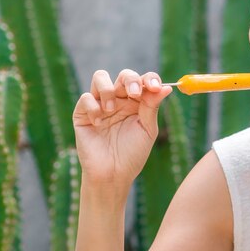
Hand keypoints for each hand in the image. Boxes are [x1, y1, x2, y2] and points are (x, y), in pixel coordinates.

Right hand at [72, 69, 172, 186]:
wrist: (113, 175)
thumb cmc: (133, 153)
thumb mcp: (147, 129)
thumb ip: (152, 106)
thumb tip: (167, 87)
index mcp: (137, 101)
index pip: (143, 80)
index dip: (150, 79)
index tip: (155, 87)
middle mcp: (119, 99)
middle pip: (124, 75)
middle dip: (130, 80)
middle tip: (134, 94)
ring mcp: (100, 105)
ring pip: (100, 77)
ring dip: (108, 89)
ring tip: (112, 109)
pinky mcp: (82, 114)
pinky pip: (85, 98)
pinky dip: (93, 107)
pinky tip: (99, 123)